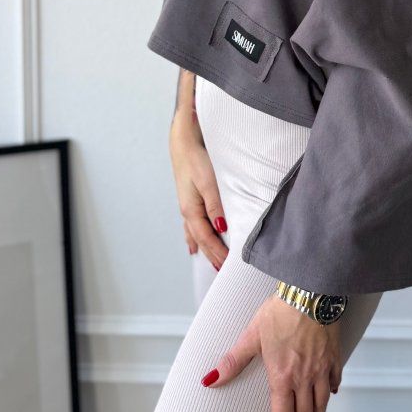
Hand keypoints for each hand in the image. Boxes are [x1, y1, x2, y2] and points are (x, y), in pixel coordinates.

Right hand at [169, 113, 228, 271]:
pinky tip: (193, 243)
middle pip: (201, 239)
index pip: (206, 238)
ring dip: (204, 248)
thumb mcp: (209, 182)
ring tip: (210, 261)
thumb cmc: (196, 159)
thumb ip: (215, 206)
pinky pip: (192, 225)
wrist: (183, 141)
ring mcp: (187, 206)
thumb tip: (222, 228)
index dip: (217, 252)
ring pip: (196, 233)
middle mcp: (187, 211)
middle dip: (211, 254)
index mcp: (191, 210)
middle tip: (222, 270)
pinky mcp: (189, 199)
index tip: (228, 265)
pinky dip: (195, 236)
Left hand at [200, 295, 342, 411]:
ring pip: (321, 402)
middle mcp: (304, 378)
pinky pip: (335, 380)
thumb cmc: (280, 312)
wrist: (311, 292)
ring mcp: (322, 368)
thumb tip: (209, 380)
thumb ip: (233, 361)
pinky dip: (331, 392)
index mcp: (282, 377)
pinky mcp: (334, 356)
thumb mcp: (252, 335)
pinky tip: (329, 395)